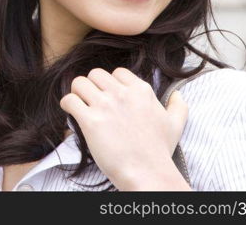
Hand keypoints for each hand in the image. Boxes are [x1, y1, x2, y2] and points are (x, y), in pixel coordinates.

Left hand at [60, 67, 188, 189]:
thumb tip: (177, 94)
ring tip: (79, 104)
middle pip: (95, 74)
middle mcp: (122, 94)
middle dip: (91, 85)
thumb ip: (178, 106)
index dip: (111, 83)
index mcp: (141, 91)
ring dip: (77, 92)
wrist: (147, 172)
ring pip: (79, 83)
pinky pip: (70, 100)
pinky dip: (67, 104)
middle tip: (91, 100)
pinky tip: (71, 111)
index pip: (118, 72)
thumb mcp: (175, 124)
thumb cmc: (159, 151)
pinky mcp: (91, 121)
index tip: (109, 95)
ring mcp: (105, 106)